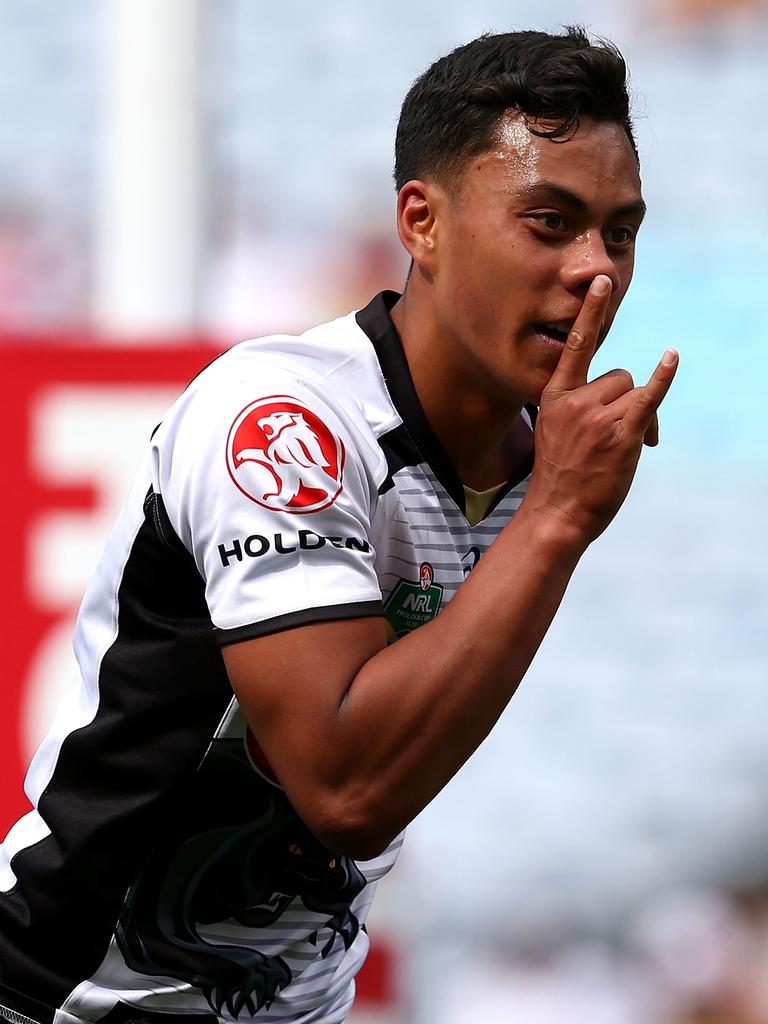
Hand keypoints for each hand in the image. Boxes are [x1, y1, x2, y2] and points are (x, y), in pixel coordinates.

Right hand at [523, 274, 677, 544]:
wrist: (555, 514)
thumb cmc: (558, 477)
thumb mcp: (555, 433)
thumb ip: (578, 407)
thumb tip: (626, 396)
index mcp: (553, 397)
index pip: (574, 347)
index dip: (590, 313)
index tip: (601, 283)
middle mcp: (575, 402)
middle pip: (618, 376)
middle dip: (626, 399)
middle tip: (622, 434)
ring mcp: (598, 418)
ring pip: (635, 392)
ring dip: (641, 415)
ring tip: (628, 446)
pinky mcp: (620, 436)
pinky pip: (647, 399)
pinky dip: (662, 379)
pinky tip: (671, 359)